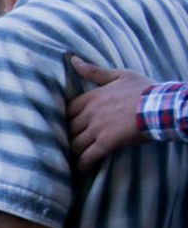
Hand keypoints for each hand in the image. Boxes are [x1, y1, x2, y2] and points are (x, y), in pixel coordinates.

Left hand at [66, 56, 153, 171]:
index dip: (66, 118)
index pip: (68, 110)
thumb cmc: (144, 89)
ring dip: (73, 151)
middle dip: (68, 136)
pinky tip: (81, 168)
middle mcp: (90, 114)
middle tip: (67, 143)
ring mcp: (97, 129)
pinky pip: (88, 156)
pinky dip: (83, 163)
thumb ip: (93, 71)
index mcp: (91, 98)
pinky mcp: (106, 143)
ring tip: (71, 157)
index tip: (68, 124)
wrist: (162, 106)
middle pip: (69, 128)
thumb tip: (72, 59)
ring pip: (75, 143)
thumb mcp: (119, 75)